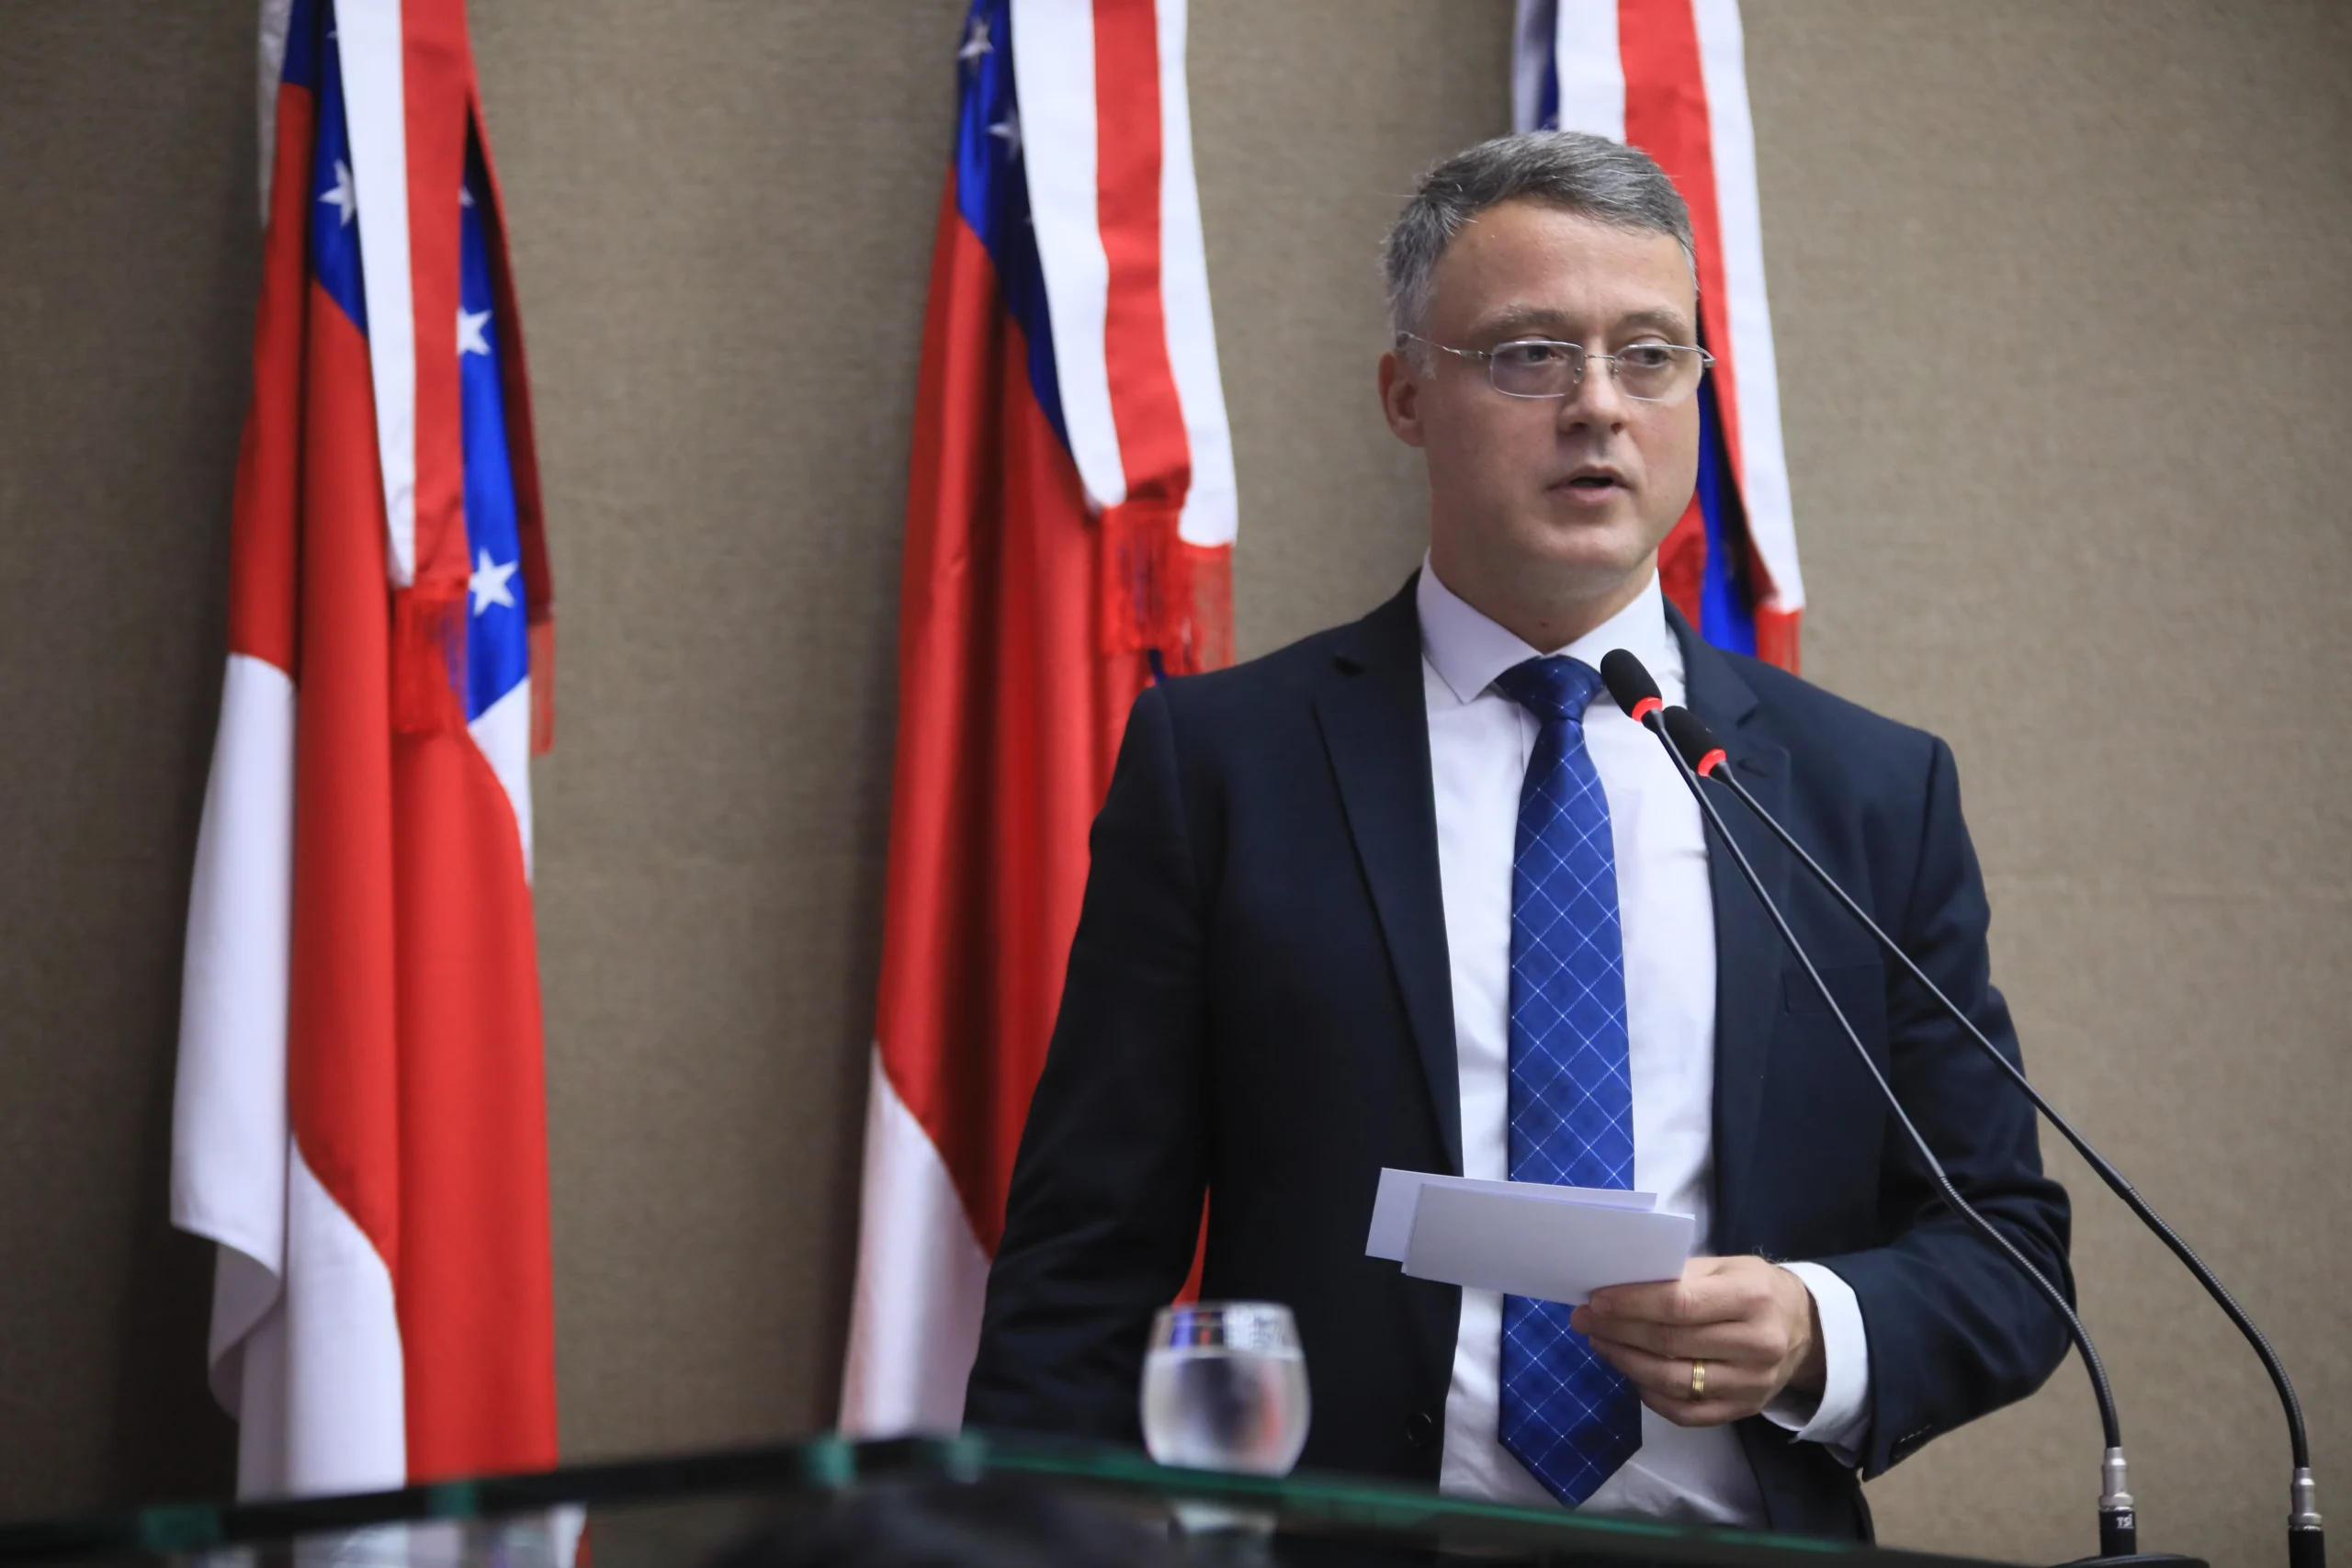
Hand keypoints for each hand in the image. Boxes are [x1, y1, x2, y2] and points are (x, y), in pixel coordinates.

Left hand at [1567, 1256, 1824, 1427]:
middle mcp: (1756, 1344)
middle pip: (1670, 1344)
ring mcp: (1751, 1384)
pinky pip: (1685, 1411)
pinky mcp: (1743, 1410)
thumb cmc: (1754, 1288)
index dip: (1632, 1305)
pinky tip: (1629, 1370)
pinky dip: (1649, 1393)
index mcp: (1751, 1297)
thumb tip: (1618, 1286)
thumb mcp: (1726, 1266)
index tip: (1595, 1300)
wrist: (1804, 1330)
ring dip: (1626, 1362)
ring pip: (1673, 1382)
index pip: (1679, 1305)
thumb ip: (1679, 1275)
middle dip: (1618, 1330)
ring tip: (1599, 1342)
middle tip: (1584, 1319)